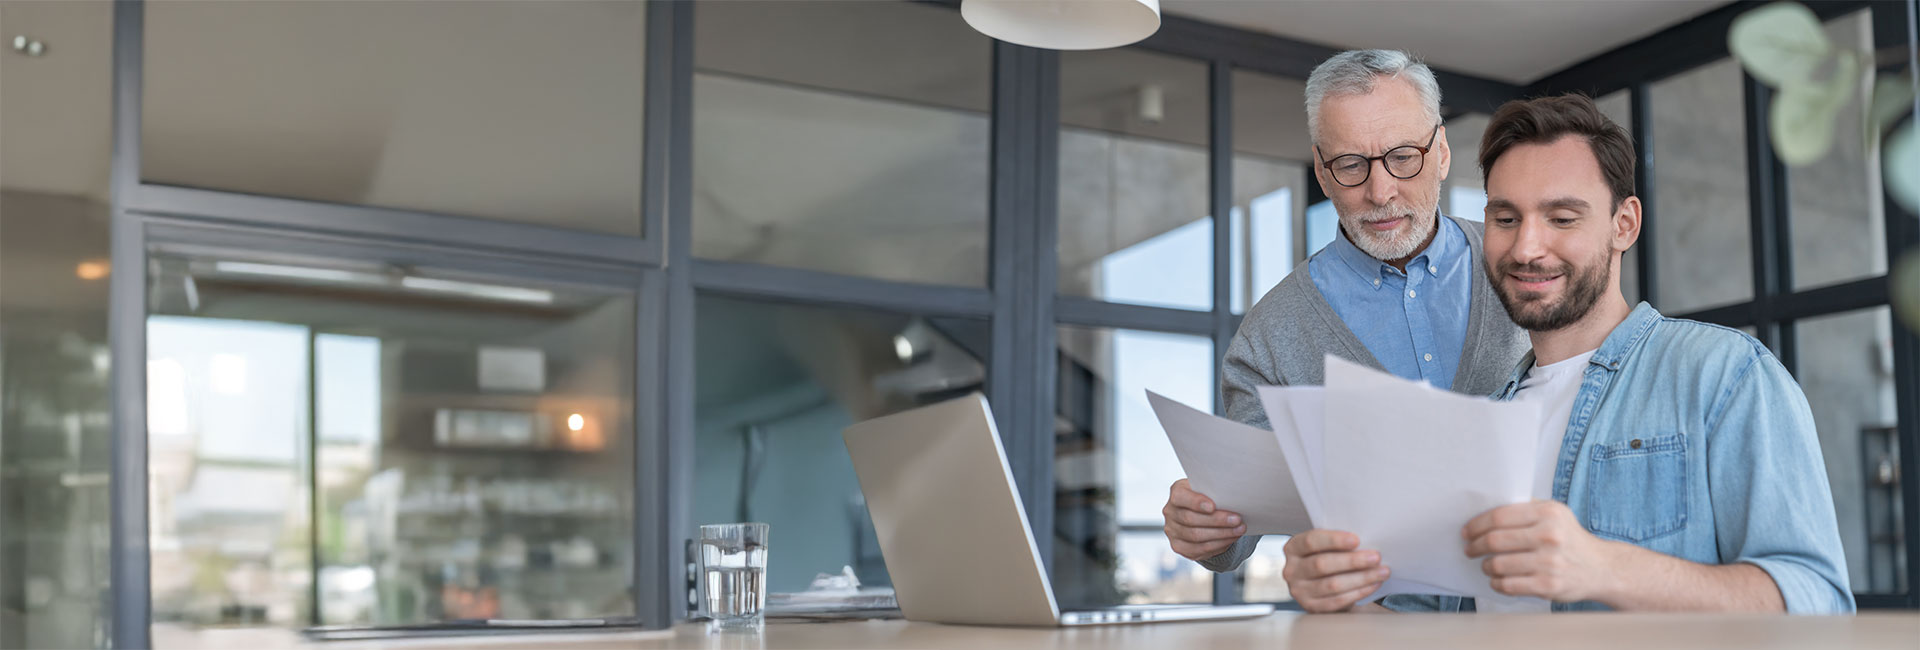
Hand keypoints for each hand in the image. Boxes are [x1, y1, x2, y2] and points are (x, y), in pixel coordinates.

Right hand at [1162, 479, 1246, 561]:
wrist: (1201, 513)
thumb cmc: (1209, 498)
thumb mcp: (1210, 490)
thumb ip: (1215, 493)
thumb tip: (1233, 500)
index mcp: (1176, 493)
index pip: (1180, 497)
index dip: (1196, 502)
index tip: (1213, 506)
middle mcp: (1170, 512)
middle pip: (1190, 519)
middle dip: (1217, 520)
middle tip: (1237, 520)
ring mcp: (1172, 531)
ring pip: (1196, 536)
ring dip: (1221, 534)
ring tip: (1239, 530)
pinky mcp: (1179, 546)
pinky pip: (1198, 549)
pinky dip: (1218, 545)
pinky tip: (1230, 539)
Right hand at [1281, 530, 1389, 612]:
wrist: (1322, 587)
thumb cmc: (1327, 560)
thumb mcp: (1325, 548)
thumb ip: (1337, 544)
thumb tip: (1366, 542)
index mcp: (1293, 548)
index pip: (1311, 541)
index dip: (1334, 540)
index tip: (1356, 540)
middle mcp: (1292, 570)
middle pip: (1322, 564)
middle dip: (1352, 561)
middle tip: (1375, 557)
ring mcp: (1299, 591)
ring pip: (1333, 584)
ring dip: (1361, 578)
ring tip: (1381, 572)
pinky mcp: (1311, 607)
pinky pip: (1338, 600)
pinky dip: (1358, 592)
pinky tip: (1373, 584)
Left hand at [1462, 500, 1624, 602]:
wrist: (1601, 568)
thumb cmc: (1569, 539)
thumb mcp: (1555, 514)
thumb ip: (1525, 509)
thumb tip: (1484, 510)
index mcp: (1548, 513)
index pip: (1499, 517)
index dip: (1476, 525)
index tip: (1466, 532)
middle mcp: (1550, 536)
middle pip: (1495, 540)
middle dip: (1475, 546)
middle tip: (1470, 550)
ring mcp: (1549, 563)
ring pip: (1498, 564)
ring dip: (1486, 566)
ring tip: (1487, 565)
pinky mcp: (1548, 586)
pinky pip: (1508, 585)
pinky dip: (1497, 583)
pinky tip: (1497, 580)